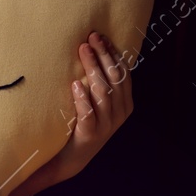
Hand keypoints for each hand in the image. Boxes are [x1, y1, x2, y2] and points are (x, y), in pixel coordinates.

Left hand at [46, 30, 132, 181]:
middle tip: (91, 37)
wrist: (70, 158)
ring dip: (93, 69)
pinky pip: (88, 113)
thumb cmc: (82, 123)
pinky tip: (75, 84)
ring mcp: (106, 125)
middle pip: (114, 79)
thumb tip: (93, 49)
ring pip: (103, 92)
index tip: (102, 36)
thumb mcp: (97, 102)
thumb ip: (100, 82)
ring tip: (83, 51)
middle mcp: (119, 113)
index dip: (113, 54)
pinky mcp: (90, 135)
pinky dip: (82, 98)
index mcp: (125, 103)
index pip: (123, 73)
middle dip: (103, 56)